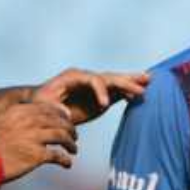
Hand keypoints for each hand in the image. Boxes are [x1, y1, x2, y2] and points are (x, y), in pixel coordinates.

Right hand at [0, 101, 78, 183]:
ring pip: (62, 136)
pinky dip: (65, 160)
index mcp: (21, 111)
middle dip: (70, 129)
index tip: (67, 121)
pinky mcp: (36, 155)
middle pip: (59, 121)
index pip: (49, 109)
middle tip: (74, 136)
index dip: (61, 115)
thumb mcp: (3, 122)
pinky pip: (58, 156)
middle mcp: (29, 121)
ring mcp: (33, 137)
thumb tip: (35, 120)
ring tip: (73, 150)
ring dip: (71, 144)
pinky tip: (67, 164)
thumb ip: (19, 118)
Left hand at [34, 68, 150, 124]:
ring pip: (116, 81)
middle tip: (142, 85)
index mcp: (73, 77)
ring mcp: (95, 87)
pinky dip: (129, 92)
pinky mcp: (100, 97)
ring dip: (132, 81)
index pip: (93, 79)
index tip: (105, 105)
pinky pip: (117, 92)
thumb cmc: (39, 103)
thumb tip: (67, 112)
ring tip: (149, 79)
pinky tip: (141, 94)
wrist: (42, 106)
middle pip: (109, 77)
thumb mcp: (42, 105)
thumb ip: (54, 109)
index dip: (101, 90)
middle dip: (125, 81)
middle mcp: (87, 78)